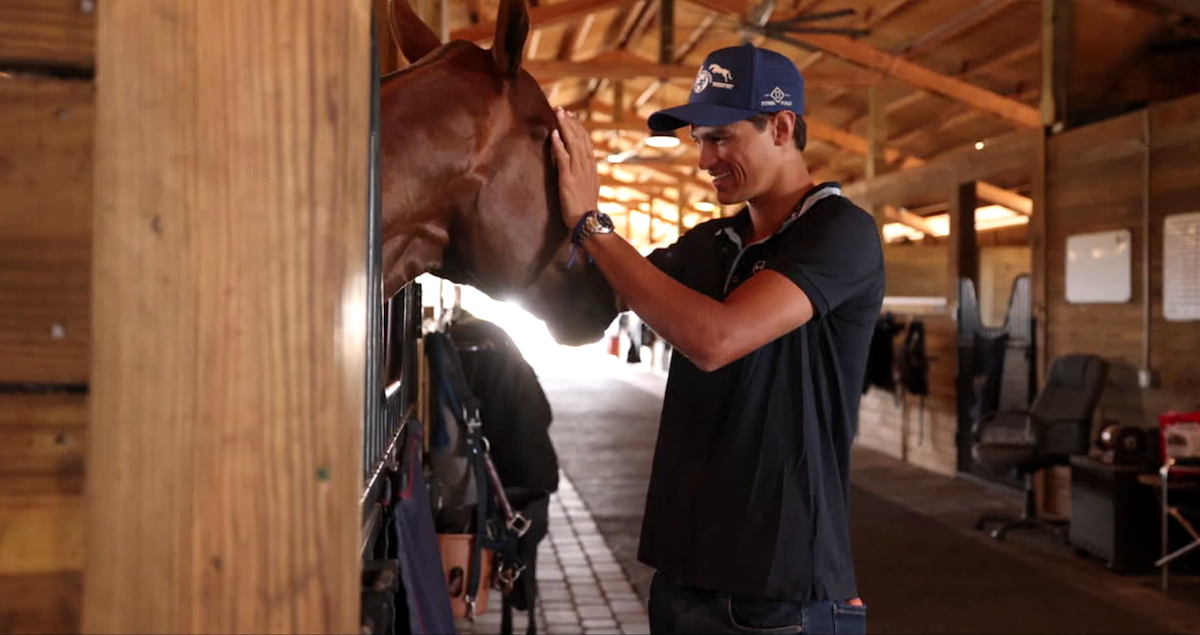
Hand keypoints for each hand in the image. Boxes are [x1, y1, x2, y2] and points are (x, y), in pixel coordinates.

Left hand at [550, 108, 598, 228]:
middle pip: (580, 139)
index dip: (579, 129)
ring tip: (559, 115)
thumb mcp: (589, 188)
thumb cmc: (585, 209)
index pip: (586, 143)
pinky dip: (559, 145)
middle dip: (571, 124)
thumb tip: (583, 168)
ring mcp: (578, 172)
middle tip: (562, 110)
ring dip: (565, 128)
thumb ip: (586, 176)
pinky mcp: (568, 179)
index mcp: (591, 168)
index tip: (572, 118)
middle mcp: (586, 167)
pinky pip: (564, 159)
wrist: (587, 222)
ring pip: (573, 144)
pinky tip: (554, 134)